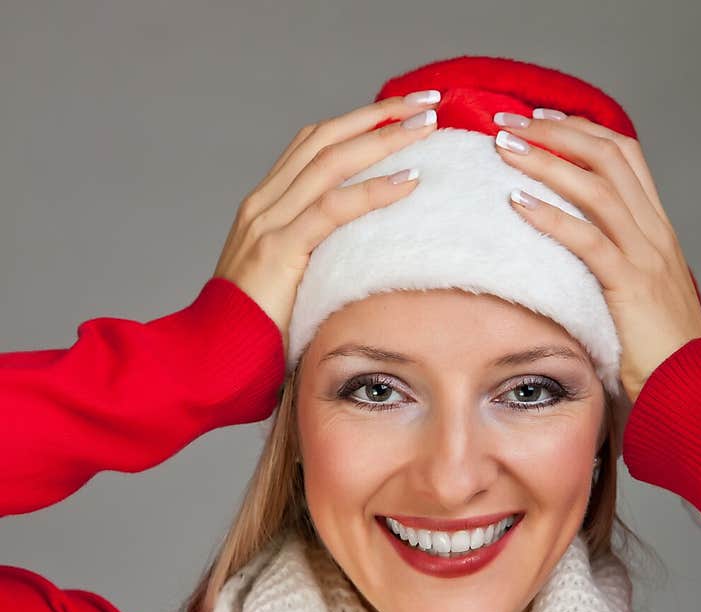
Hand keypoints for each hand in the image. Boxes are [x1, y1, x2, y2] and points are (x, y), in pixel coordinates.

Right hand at [212, 92, 439, 358]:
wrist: (209, 359)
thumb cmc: (251, 335)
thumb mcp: (286, 285)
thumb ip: (313, 263)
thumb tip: (358, 266)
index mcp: (264, 207)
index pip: (314, 145)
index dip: (358, 122)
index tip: (401, 112)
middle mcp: (264, 204)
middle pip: (327, 138)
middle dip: (379, 115)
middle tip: (426, 100)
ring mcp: (268, 223)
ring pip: (332, 161)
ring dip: (384, 138)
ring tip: (427, 126)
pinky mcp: (279, 250)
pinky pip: (333, 208)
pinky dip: (374, 190)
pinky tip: (408, 180)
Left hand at [493, 111, 700, 416]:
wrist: (692, 391)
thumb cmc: (662, 358)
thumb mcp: (639, 303)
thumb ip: (613, 275)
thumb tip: (571, 268)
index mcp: (659, 233)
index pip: (624, 157)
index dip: (582, 131)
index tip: (541, 120)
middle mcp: (655, 234)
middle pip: (608, 156)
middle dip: (557, 130)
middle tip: (510, 121)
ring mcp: (646, 256)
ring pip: (596, 186)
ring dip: (546, 160)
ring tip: (504, 148)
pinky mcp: (631, 286)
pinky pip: (587, 239)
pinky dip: (550, 215)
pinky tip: (517, 203)